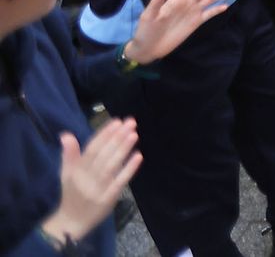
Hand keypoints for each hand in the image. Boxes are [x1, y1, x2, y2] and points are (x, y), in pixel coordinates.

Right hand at [42, 119, 141, 241]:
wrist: (72, 222)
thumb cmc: (72, 194)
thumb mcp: (66, 174)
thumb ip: (69, 154)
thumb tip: (66, 134)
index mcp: (76, 171)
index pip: (91, 149)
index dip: (104, 134)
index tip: (116, 121)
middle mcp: (86, 179)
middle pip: (103, 155)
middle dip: (117, 137)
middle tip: (130, 122)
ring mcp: (97, 189)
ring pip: (111, 166)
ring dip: (123, 149)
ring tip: (134, 134)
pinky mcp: (108, 199)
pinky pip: (119, 182)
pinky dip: (129, 169)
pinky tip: (138, 156)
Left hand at [123, 0, 231, 63]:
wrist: (148, 48)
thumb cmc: (146, 30)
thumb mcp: (149, 15)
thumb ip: (157, 2)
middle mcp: (186, 3)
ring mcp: (191, 13)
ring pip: (208, 0)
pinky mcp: (195, 23)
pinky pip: (208, 14)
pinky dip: (217, 10)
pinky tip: (225, 6)